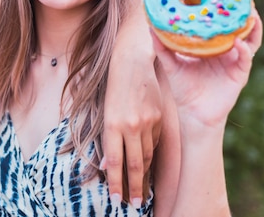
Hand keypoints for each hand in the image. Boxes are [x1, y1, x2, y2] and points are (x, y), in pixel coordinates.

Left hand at [103, 45, 161, 204]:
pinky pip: (156, 141)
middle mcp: (131, 126)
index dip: (115, 183)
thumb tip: (106, 164)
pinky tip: (150, 163)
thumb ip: (107, 137)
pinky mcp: (159, 117)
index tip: (116, 199)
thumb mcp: (104, 111)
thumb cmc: (113, 86)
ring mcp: (147, 122)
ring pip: (148, 155)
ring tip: (143, 189)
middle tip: (135, 204)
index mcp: (112, 124)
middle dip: (135, 187)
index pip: (114, 162)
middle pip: (135, 165)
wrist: (133, 62)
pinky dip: (153, 153)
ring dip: (146, 174)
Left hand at [151, 10, 262, 127]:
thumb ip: (163, 47)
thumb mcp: (172, 64)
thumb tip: (151, 27)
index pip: (220, 24)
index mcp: (212, 47)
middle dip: (242, 13)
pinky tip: (237, 43)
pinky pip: (245, 59)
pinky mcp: (240, 74)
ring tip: (249, 14)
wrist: (192, 113)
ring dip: (251, 27)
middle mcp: (226, 51)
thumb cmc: (184, 88)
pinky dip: (242, 50)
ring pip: (249, 40)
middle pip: (239, 28)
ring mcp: (235, 62)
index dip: (222, 11)